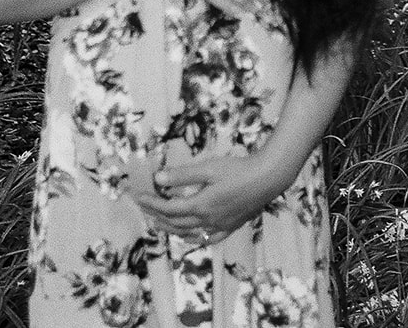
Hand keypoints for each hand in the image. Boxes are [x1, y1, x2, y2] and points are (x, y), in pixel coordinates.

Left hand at [130, 157, 283, 246]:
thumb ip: (182, 175)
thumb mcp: (208, 168)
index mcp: (201, 206)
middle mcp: (208, 221)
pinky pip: (206, 239)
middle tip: (142, 208)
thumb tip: (158, 179)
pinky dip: (192, 238)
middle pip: (175, 223)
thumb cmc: (239, 170)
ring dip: (169, 229)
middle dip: (155, 215)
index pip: (168, 209)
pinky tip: (187, 236)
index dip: (151, 203)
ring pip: (188, 233)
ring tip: (156, 223)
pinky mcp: (230, 227)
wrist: (268, 179)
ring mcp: (219, 227)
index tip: (138, 196)